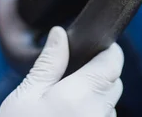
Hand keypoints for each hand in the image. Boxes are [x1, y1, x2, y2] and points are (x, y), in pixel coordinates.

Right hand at [0, 27, 123, 116]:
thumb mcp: (26, 95)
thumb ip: (49, 63)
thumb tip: (60, 33)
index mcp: (81, 94)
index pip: (113, 62)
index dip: (107, 51)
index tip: (95, 47)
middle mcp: (98, 113)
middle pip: (114, 82)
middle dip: (99, 74)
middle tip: (71, 77)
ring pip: (110, 105)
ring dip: (96, 99)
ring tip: (64, 105)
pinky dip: (92, 116)